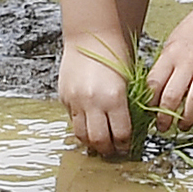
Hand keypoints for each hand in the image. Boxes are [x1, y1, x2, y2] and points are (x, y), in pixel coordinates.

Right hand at [57, 34, 134, 157]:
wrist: (90, 38)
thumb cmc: (114, 56)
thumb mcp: (128, 82)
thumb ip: (127, 107)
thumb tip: (127, 130)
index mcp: (114, 98)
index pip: (120, 133)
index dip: (124, 145)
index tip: (126, 148)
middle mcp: (93, 102)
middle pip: (99, 139)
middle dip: (107, 150)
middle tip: (112, 152)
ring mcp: (75, 100)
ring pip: (81, 134)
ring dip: (91, 143)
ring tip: (98, 145)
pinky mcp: (64, 97)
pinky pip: (72, 119)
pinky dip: (80, 126)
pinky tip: (88, 126)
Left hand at [147, 3, 192, 132]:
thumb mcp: (171, 44)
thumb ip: (163, 66)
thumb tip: (151, 91)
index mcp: (170, 56)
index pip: (153, 85)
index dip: (148, 103)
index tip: (145, 114)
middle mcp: (187, 63)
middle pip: (171, 97)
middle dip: (164, 117)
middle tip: (162, 127)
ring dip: (186, 119)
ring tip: (183, 126)